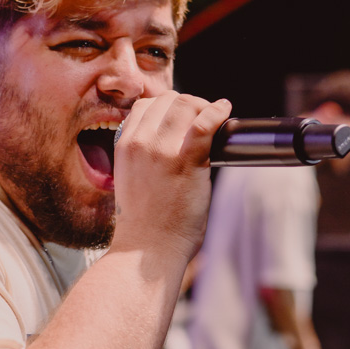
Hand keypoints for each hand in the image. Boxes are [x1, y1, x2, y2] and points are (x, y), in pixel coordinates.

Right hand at [111, 92, 230, 261]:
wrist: (148, 248)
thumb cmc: (143, 222)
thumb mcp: (130, 179)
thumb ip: (142, 155)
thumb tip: (167, 142)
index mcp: (124, 145)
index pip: (145, 105)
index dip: (166, 105)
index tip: (180, 116)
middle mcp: (141, 143)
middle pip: (168, 100)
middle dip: (188, 103)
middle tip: (202, 116)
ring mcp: (162, 151)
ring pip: (186, 106)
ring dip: (204, 107)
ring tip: (214, 118)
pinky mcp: (186, 161)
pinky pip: (205, 123)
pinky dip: (218, 112)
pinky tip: (225, 111)